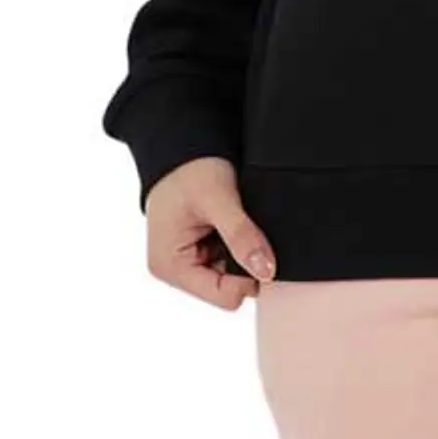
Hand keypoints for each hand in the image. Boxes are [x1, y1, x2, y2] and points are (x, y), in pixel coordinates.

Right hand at [144, 156, 276, 308]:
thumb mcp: (218, 198)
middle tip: (251, 229)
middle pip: (229, 287)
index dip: (249, 276)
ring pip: (232, 274)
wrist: (183, 142)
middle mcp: (176, 269)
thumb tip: (266, 270)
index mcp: (171, 266)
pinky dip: (239, 243)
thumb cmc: (188, 167)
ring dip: (242, 251)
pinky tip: (238, 222)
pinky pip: (229, 258)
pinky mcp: (200, 249)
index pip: (224, 296)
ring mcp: (188, 260)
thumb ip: (241, 235)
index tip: (264, 250)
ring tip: (239, 220)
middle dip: (245, 263)